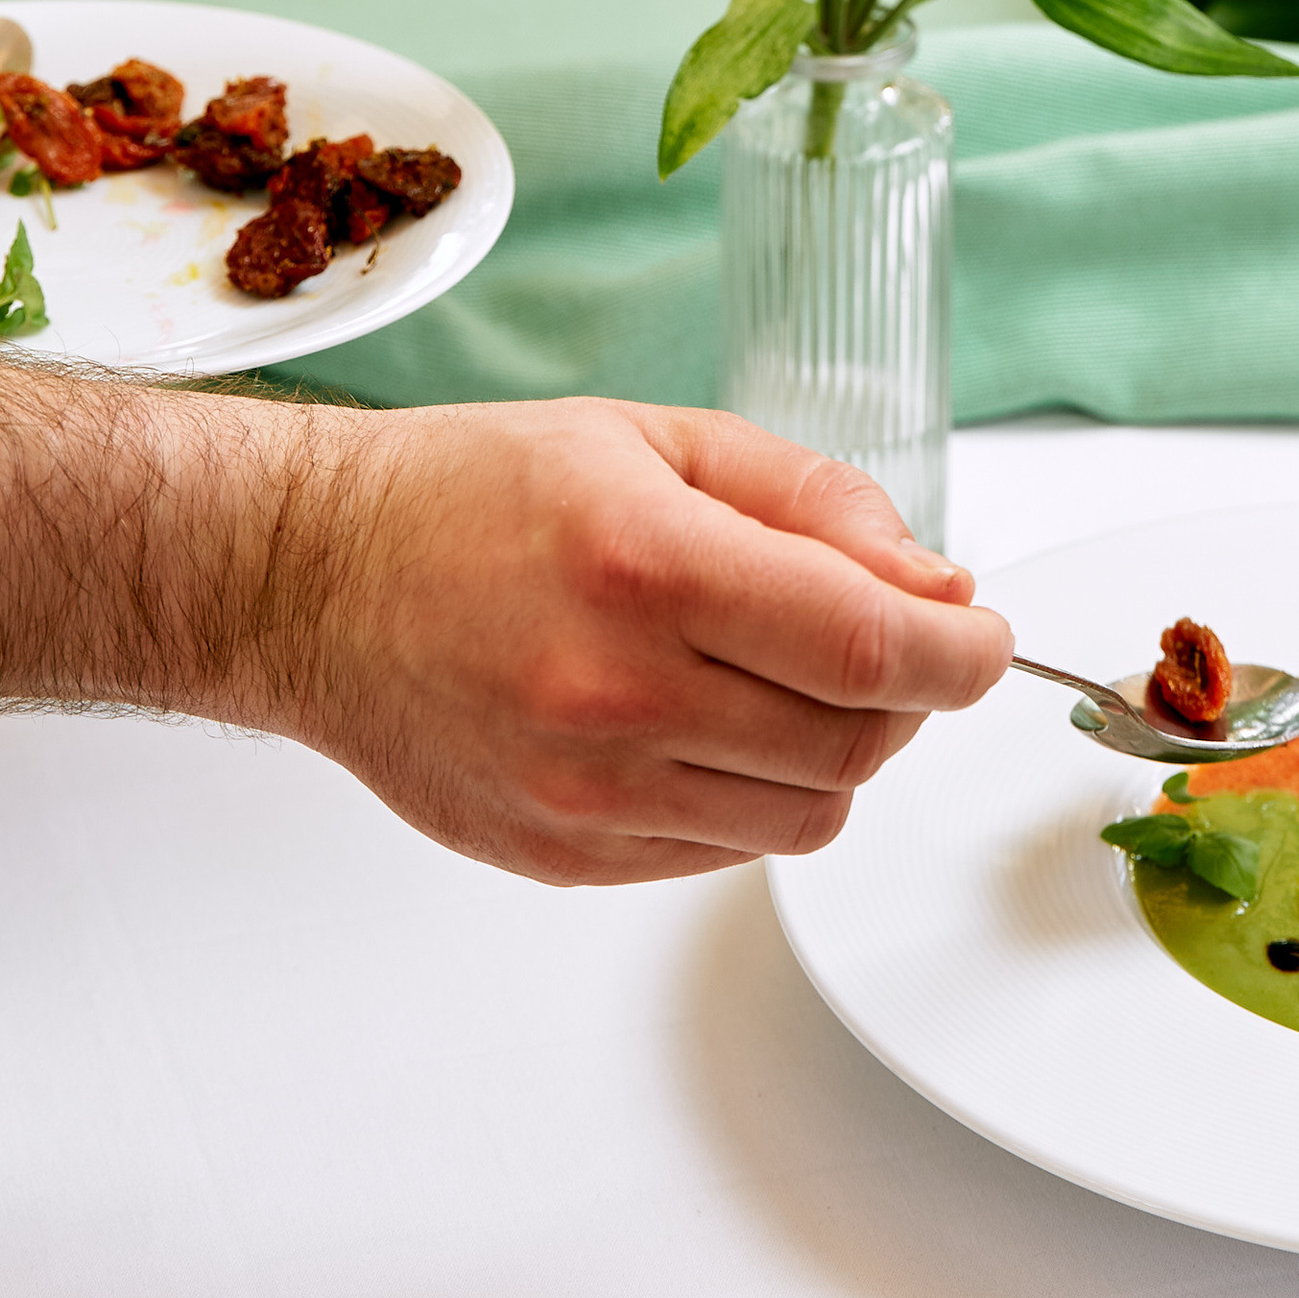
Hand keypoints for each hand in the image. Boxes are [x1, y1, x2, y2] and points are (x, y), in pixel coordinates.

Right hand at [293, 397, 1013, 884]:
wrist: (314, 581)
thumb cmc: (477, 493)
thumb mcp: (659, 440)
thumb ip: (813, 505)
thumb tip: (937, 584)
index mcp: (647, 564)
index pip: (868, 644)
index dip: (961, 652)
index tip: (984, 637)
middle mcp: (616, 692)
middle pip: (853, 742)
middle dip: (907, 694)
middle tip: (889, 641)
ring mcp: (584, 792)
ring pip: (804, 817)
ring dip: (835, 753)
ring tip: (784, 679)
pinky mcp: (562, 857)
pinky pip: (723, 852)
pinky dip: (751, 796)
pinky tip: (705, 724)